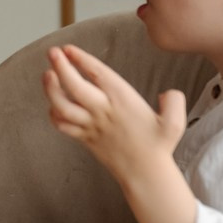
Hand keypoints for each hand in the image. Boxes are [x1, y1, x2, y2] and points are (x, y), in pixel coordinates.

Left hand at [42, 43, 185, 184]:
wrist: (145, 174)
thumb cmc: (159, 146)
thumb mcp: (175, 122)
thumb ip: (175, 102)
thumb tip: (167, 93)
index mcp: (123, 100)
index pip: (98, 74)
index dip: (81, 59)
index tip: (68, 49)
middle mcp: (103, 111)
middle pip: (74, 87)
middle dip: (61, 68)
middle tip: (52, 52)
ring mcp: (91, 126)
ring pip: (63, 106)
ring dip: (51, 90)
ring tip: (47, 74)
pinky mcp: (85, 138)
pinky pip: (63, 125)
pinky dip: (54, 114)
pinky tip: (53, 104)